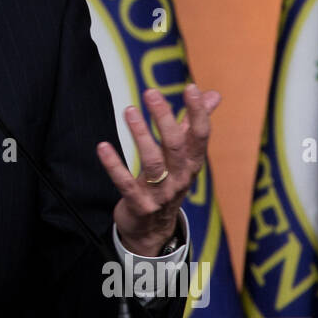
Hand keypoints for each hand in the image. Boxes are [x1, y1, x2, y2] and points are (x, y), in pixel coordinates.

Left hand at [95, 83, 220, 256]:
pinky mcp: (139, 204)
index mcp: (192, 163)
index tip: (190, 87)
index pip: (200, 135)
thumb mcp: (185, 156)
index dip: (197, 112)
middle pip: (176, 145)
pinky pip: (125, 183)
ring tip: (129, 111)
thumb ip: (194, 124)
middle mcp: (180, 177)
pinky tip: (102, 146)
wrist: (154, 230)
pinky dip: (114, 165)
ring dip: (140, 135)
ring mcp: (160, 193)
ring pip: (153, 162)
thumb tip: (214, 94)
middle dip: (164, 118)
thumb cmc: (169, 182)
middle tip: (151, 92)